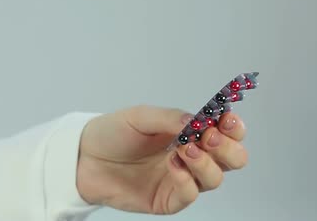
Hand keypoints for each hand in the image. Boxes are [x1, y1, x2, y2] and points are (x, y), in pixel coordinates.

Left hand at [76, 105, 247, 213]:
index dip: (233, 127)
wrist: (84, 157)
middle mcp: (190, 156)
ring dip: (205, 163)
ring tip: (183, 150)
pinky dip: (187, 181)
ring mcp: (181, 179)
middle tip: (209, 137)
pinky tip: (173, 167)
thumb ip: (172, 118)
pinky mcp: (167, 199)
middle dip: (228, 148)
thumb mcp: (141, 116)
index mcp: (188, 132)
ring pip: (215, 178)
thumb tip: (201, 122)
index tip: (226, 120)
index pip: (225, 131)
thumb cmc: (112, 133)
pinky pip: (190, 195)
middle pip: (232, 159)